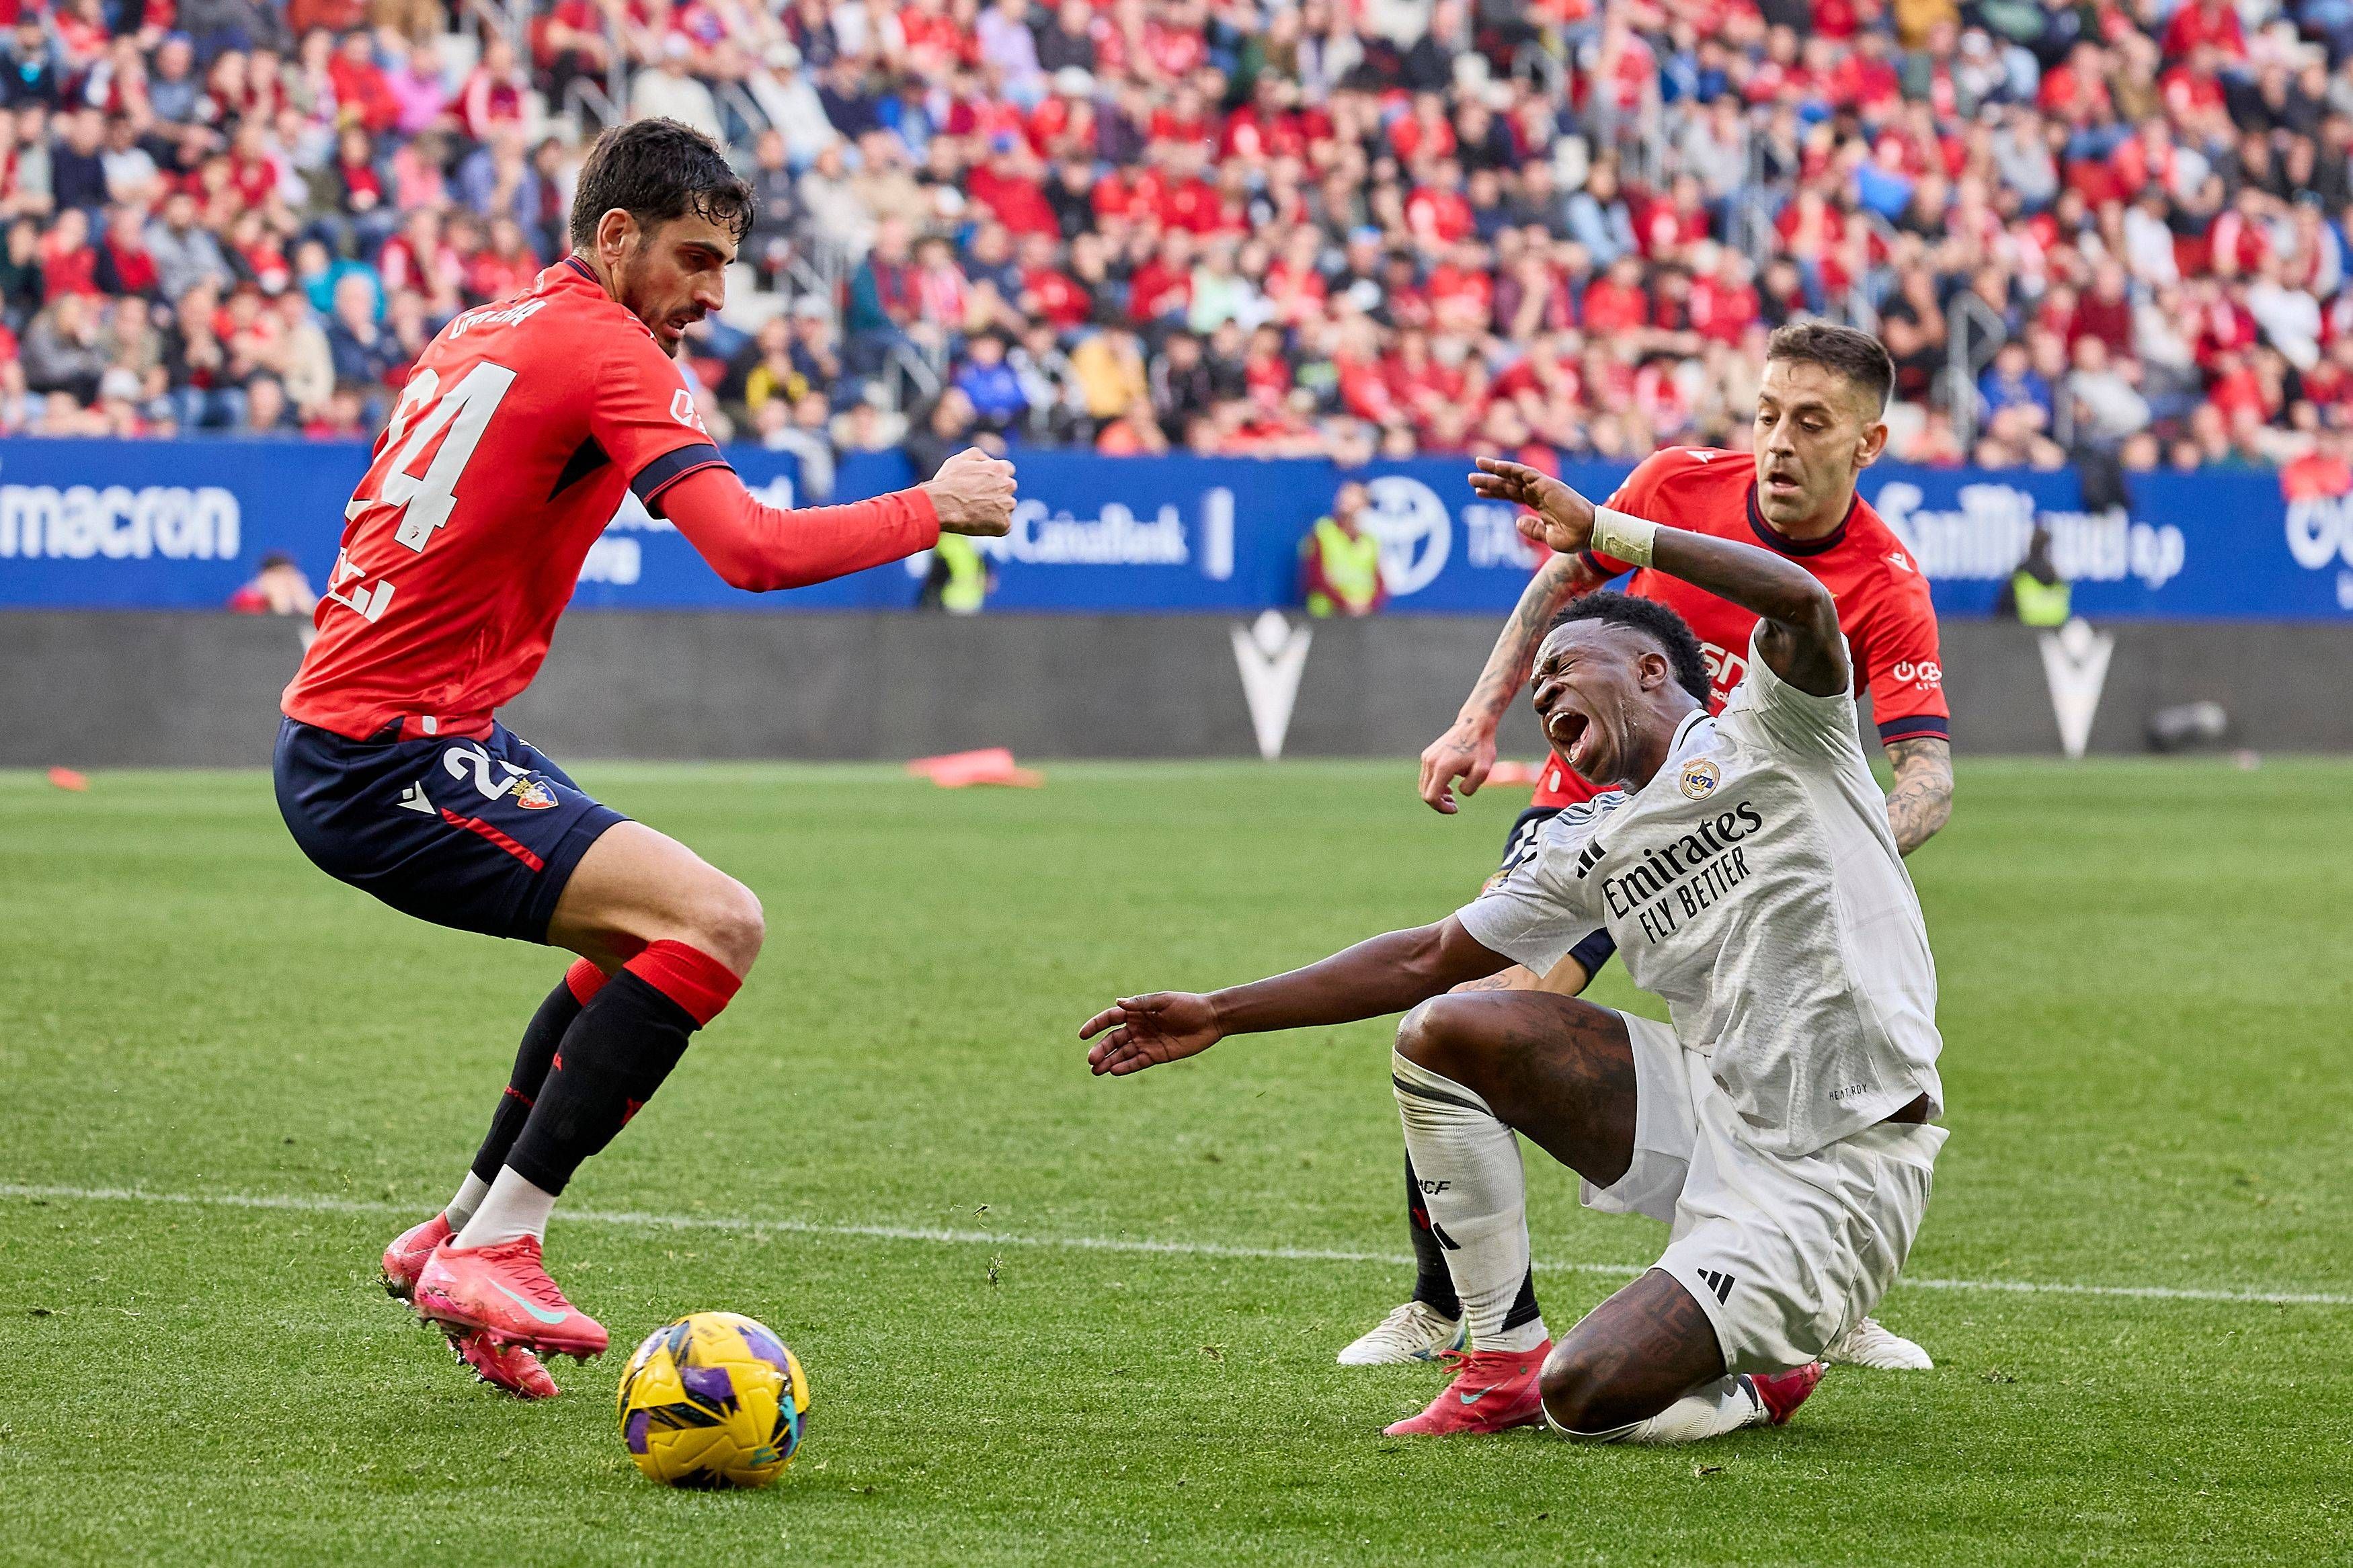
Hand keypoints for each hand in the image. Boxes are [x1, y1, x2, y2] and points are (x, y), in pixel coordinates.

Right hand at [923, 447, 1016, 536]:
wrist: (942, 506)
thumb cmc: (948, 482)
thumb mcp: (960, 459)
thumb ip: (979, 456)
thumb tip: (989, 461)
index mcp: (1000, 468)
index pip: (1007, 470)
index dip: (995, 476)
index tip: (985, 483)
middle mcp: (1008, 485)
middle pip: (1008, 488)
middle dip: (997, 492)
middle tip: (977, 498)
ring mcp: (1008, 506)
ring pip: (1006, 507)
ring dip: (996, 509)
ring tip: (975, 511)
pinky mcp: (1004, 524)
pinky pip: (1002, 525)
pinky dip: (993, 525)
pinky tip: (977, 522)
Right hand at [1079, 992, 1222, 1075]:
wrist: (1211, 1020)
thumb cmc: (1188, 1005)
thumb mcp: (1164, 1001)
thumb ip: (1141, 1003)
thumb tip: (1118, 1003)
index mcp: (1137, 1012)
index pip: (1110, 1019)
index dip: (1095, 1026)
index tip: (1082, 1035)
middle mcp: (1138, 1028)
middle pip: (1113, 1040)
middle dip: (1100, 1049)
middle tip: (1090, 1059)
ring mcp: (1146, 1042)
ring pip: (1122, 1053)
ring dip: (1108, 1061)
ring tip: (1095, 1070)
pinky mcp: (1156, 1055)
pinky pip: (1137, 1062)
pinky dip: (1125, 1067)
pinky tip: (1113, 1071)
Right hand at [1418, 716, 1497, 814]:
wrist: (1474, 724)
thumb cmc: (1481, 747)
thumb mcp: (1482, 771)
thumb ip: (1470, 787)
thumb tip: (1458, 792)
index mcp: (1442, 768)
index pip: (1431, 797)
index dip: (1441, 808)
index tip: (1455, 808)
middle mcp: (1430, 763)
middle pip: (1425, 793)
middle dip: (1438, 803)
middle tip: (1454, 804)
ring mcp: (1427, 758)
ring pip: (1424, 785)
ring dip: (1436, 794)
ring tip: (1452, 794)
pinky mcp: (1428, 754)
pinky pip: (1426, 776)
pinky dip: (1434, 784)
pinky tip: (1448, 784)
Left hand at [1468, 458, 1594, 555]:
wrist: (1590, 533)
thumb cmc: (1574, 538)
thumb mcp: (1548, 537)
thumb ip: (1532, 529)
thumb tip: (1517, 522)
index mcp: (1539, 505)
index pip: (1512, 495)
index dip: (1496, 492)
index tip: (1478, 492)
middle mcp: (1539, 493)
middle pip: (1509, 484)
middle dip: (1490, 481)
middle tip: (1470, 478)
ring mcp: (1543, 487)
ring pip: (1514, 475)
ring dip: (1495, 470)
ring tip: (1477, 464)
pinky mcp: (1547, 484)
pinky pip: (1525, 472)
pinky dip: (1510, 468)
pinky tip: (1496, 466)